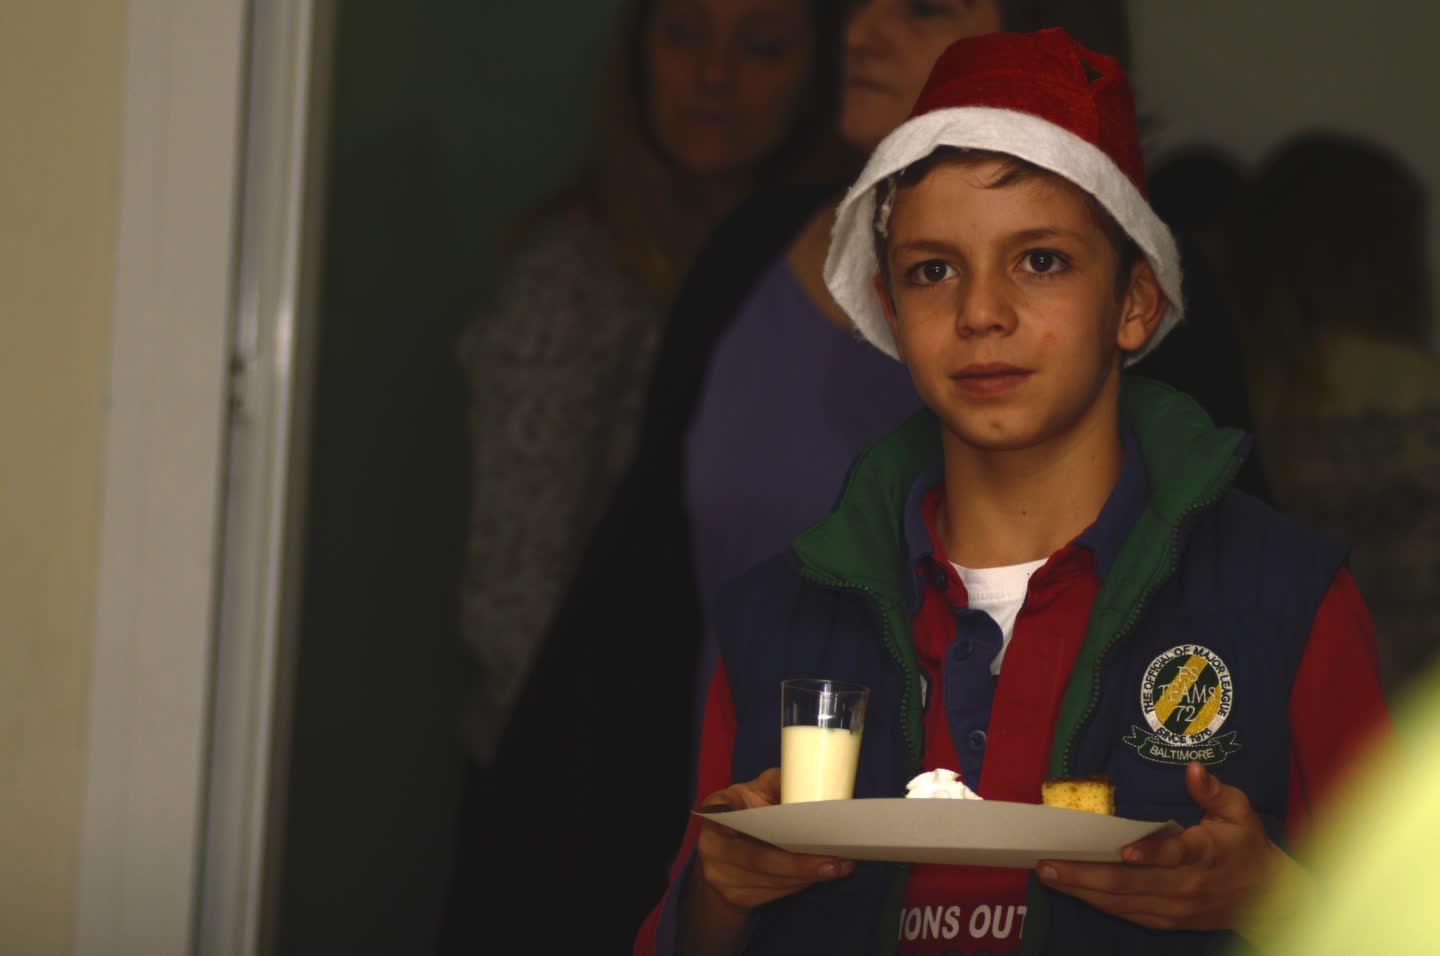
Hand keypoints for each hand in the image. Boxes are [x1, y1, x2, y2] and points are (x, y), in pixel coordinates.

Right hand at [680, 768, 854, 955]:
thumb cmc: (747, 814)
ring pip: (771, 881)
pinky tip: (816, 876)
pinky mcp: (734, 897)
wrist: (723, 854)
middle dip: (799, 863)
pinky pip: (773, 894)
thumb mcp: (756, 790)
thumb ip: (777, 783)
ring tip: (837, 867)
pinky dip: (797, 885)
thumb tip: (812, 782)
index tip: (804, 827)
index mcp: (717, 810)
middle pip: (759, 859)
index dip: (773, 826)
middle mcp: (711, 845)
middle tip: (836, 860)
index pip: (742, 818)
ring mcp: (719, 875)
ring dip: (805, 876)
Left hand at [1035, 761, 1284, 931]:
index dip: (1151, 853)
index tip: (1124, 850)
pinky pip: (1127, 913)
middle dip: (1086, 874)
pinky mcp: (1167, 921)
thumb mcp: (1240, 811)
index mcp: (1205, 853)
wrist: (1271, 902)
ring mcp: (1174, 908)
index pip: (1176, 854)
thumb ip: (1214, 791)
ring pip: (1122, 902)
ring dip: (1082, 890)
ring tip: (1047, 875)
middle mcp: (1185, 885)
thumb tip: (1193, 768)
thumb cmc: (1247, 846)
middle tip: (1048, 864)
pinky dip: (1098, 903)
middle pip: (1131, 884)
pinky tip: (1072, 890)